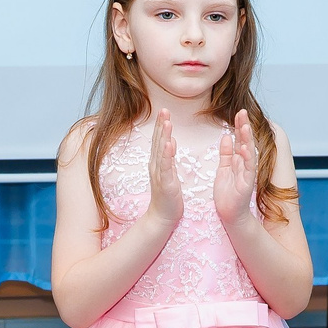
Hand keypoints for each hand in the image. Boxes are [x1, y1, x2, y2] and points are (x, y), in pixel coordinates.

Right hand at [142, 111, 182, 228]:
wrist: (162, 217)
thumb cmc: (168, 196)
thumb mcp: (169, 172)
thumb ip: (168, 156)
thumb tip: (170, 140)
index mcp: (158, 163)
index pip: (160, 141)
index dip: (161, 125)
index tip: (164, 111)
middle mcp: (156, 166)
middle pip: (158, 142)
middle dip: (161, 125)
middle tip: (164, 110)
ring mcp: (160, 174)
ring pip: (161, 152)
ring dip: (164, 136)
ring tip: (167, 122)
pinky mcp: (165, 183)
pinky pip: (166, 167)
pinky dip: (167, 155)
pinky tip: (170, 144)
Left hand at [213, 109, 257, 226]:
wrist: (230, 214)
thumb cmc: (227, 194)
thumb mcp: (224, 169)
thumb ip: (226, 153)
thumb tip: (226, 136)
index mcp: (238, 160)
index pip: (239, 139)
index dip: (239, 126)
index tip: (238, 112)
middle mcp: (245, 165)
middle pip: (245, 142)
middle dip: (244, 127)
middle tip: (242, 111)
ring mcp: (247, 174)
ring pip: (248, 153)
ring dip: (247, 139)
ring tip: (245, 125)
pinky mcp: (247, 184)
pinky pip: (248, 169)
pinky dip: (246, 158)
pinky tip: (244, 148)